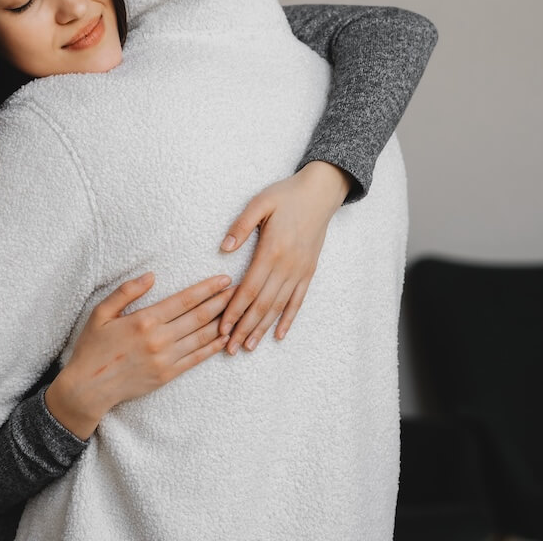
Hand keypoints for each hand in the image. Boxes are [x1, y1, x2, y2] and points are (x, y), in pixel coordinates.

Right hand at [44, 272, 232, 438]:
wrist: (88, 387)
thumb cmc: (92, 347)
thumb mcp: (100, 313)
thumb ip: (126, 292)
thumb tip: (151, 276)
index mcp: (144, 320)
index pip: (184, 300)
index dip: (207, 288)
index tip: (224, 279)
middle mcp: (159, 339)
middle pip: (199, 316)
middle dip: (223, 301)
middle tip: (242, 290)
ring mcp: (165, 359)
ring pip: (202, 336)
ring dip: (223, 321)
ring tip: (239, 310)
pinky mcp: (168, 375)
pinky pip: (196, 358)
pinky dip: (213, 347)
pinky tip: (225, 337)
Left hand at [217, 161, 350, 353]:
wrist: (321, 193)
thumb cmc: (286, 195)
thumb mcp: (260, 203)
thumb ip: (241, 226)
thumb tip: (224, 249)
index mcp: (271, 251)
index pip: (248, 289)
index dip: (234, 311)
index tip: (222, 329)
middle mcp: (287, 266)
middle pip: (262, 305)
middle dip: (244, 328)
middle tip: (230, 349)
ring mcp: (300, 271)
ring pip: (278, 307)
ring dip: (262, 328)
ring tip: (248, 347)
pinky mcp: (309, 271)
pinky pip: (298, 301)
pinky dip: (288, 319)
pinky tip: (278, 335)